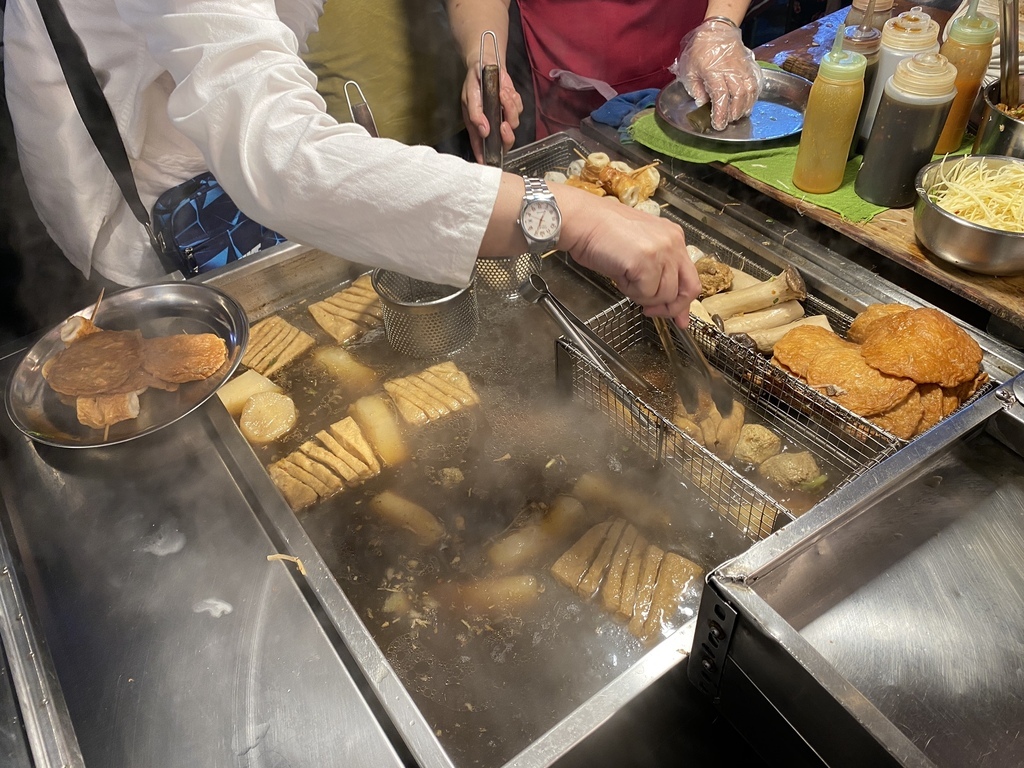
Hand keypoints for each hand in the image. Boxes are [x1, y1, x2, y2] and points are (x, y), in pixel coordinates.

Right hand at [461, 65, 523, 163]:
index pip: (482, 148)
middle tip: (504, 125)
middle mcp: (492, 125)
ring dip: (509, 108)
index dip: (486, 158)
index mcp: (478, 126)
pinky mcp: (513, 106)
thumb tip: (483, 131)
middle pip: (504, 142)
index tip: (490, 164)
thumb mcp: (469, 96)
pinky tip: (505, 90)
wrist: (486, 64)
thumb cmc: (474, 82)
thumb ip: (475, 114)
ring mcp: (503, 116)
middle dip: (506, 137)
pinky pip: (519, 109)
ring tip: (501, 94)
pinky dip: (513, 99)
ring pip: (513, 123)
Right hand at [559, 192, 699, 326]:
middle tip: (651, 311)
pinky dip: (629, 291)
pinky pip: (645, 294)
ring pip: (664, 295)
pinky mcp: (646, 261)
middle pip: (688, 288)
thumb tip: (668, 307)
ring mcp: (661, 251)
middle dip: (671, 307)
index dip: (683, 302)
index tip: (679, 318)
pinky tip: (620, 275)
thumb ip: (658, 275)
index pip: (690, 277)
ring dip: (643, 296)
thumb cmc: (600, 235)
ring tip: (625, 278)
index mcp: (673, 237)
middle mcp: (673, 243)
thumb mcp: (638, 253)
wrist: (582, 221)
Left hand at [673, 20, 761, 130]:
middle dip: (734, 112)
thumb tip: (702, 104)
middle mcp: (730, 69)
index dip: (721, 113)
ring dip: (745, 106)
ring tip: (739, 115)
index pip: (720, 96)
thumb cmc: (700, 50)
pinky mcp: (749, 65)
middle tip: (728, 121)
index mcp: (713, 71)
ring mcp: (742, 66)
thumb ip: (696, 89)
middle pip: (738, 95)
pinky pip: (756, 82)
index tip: (718, 124)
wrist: (717, 30)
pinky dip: (754, 95)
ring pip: (750, 90)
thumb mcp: (690, 70)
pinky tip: (748, 103)